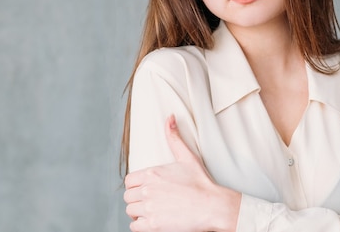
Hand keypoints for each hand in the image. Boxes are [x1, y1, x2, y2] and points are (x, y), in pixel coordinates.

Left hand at [124, 115, 239, 231]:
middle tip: (149, 201)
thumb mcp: (187, 157)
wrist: (212, 205)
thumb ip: (174, 137)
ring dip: (139, 212)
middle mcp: (147, 190)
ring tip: (152, 211)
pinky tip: (152, 221)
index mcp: (152, 173)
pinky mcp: (153, 225)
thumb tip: (170, 118)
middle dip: (137, 199)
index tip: (144, 189)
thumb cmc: (201, 182)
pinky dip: (141, 225)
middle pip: (128, 197)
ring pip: (131, 211)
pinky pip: (135, 226)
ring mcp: (150, 208)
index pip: (129, 181)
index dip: (136, 186)